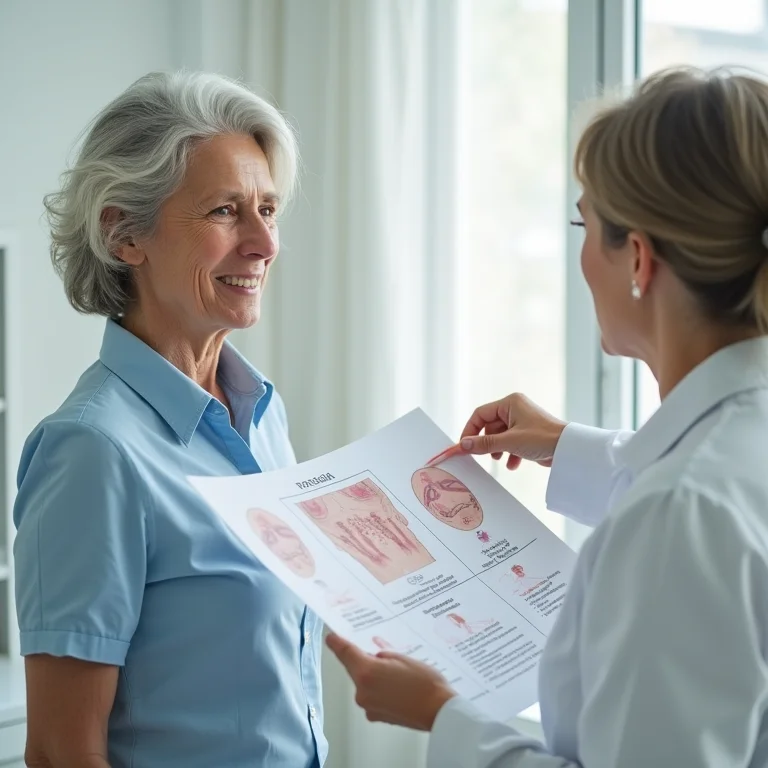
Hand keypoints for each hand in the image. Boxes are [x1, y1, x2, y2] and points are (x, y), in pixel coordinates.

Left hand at [326, 633, 456, 730]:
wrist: (438, 712)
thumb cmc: (425, 684)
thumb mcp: (403, 658)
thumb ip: (382, 656)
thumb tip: (374, 657)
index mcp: (367, 672)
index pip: (345, 653)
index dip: (337, 643)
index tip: (331, 637)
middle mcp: (362, 691)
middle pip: (356, 670)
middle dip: (367, 662)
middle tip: (388, 658)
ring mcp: (368, 706)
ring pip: (365, 684)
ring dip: (375, 678)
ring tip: (400, 676)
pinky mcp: (376, 717)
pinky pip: (372, 697)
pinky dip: (380, 691)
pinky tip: (399, 689)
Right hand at [459, 393, 566, 469]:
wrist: (569, 449)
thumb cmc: (543, 438)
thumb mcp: (509, 441)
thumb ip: (484, 443)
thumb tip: (462, 445)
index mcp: (510, 403)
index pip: (480, 414)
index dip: (470, 430)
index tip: (464, 446)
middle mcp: (515, 409)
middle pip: (489, 426)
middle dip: (486, 442)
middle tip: (482, 455)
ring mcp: (522, 422)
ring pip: (499, 436)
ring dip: (497, 449)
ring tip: (500, 459)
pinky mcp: (528, 434)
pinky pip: (511, 442)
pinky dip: (509, 454)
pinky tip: (513, 464)